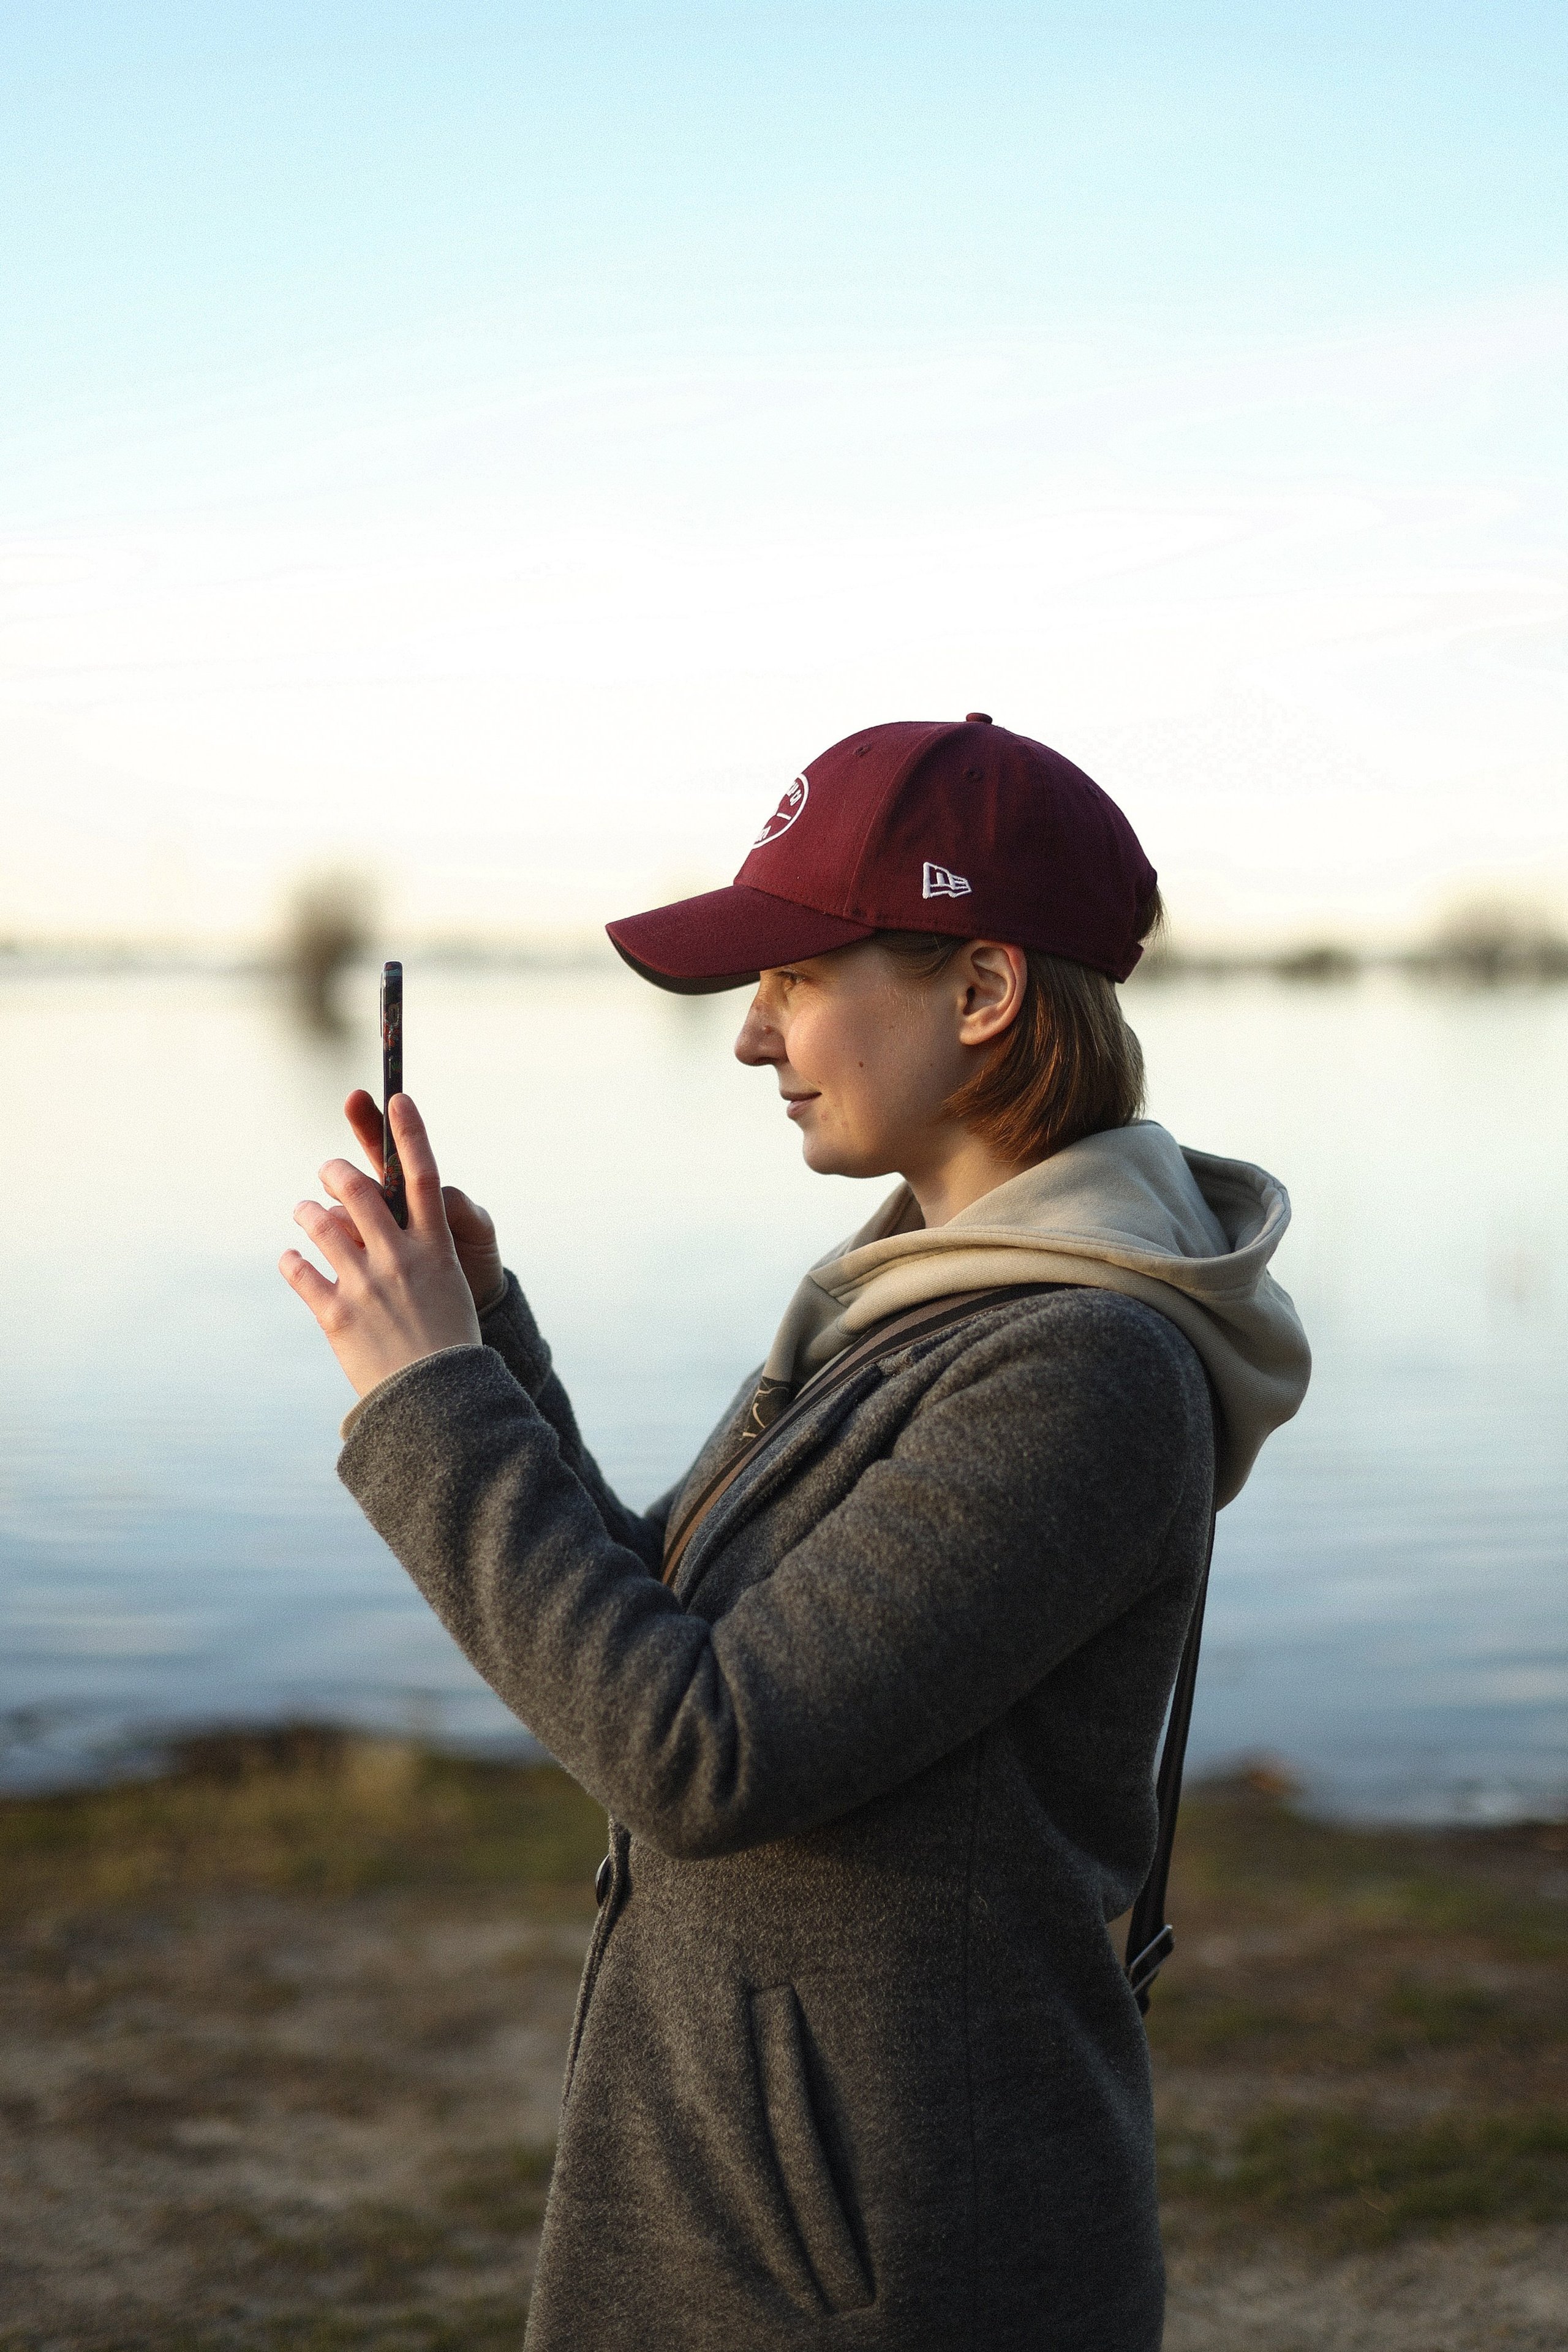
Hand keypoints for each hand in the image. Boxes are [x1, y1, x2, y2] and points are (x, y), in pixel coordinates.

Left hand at [281, 1094, 482, 1397]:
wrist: (438, 1404)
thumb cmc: (447, 1345)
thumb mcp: (447, 1290)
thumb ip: (418, 1253)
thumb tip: (378, 1226)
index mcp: (436, 1249)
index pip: (422, 1176)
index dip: (409, 1133)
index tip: (397, 1097)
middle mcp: (401, 1259)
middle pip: (359, 1190)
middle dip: (335, 1171)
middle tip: (328, 1170)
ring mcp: (366, 1285)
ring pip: (320, 1224)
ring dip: (307, 1212)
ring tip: (303, 1214)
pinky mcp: (335, 1314)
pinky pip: (299, 1270)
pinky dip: (292, 1261)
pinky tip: (292, 1261)